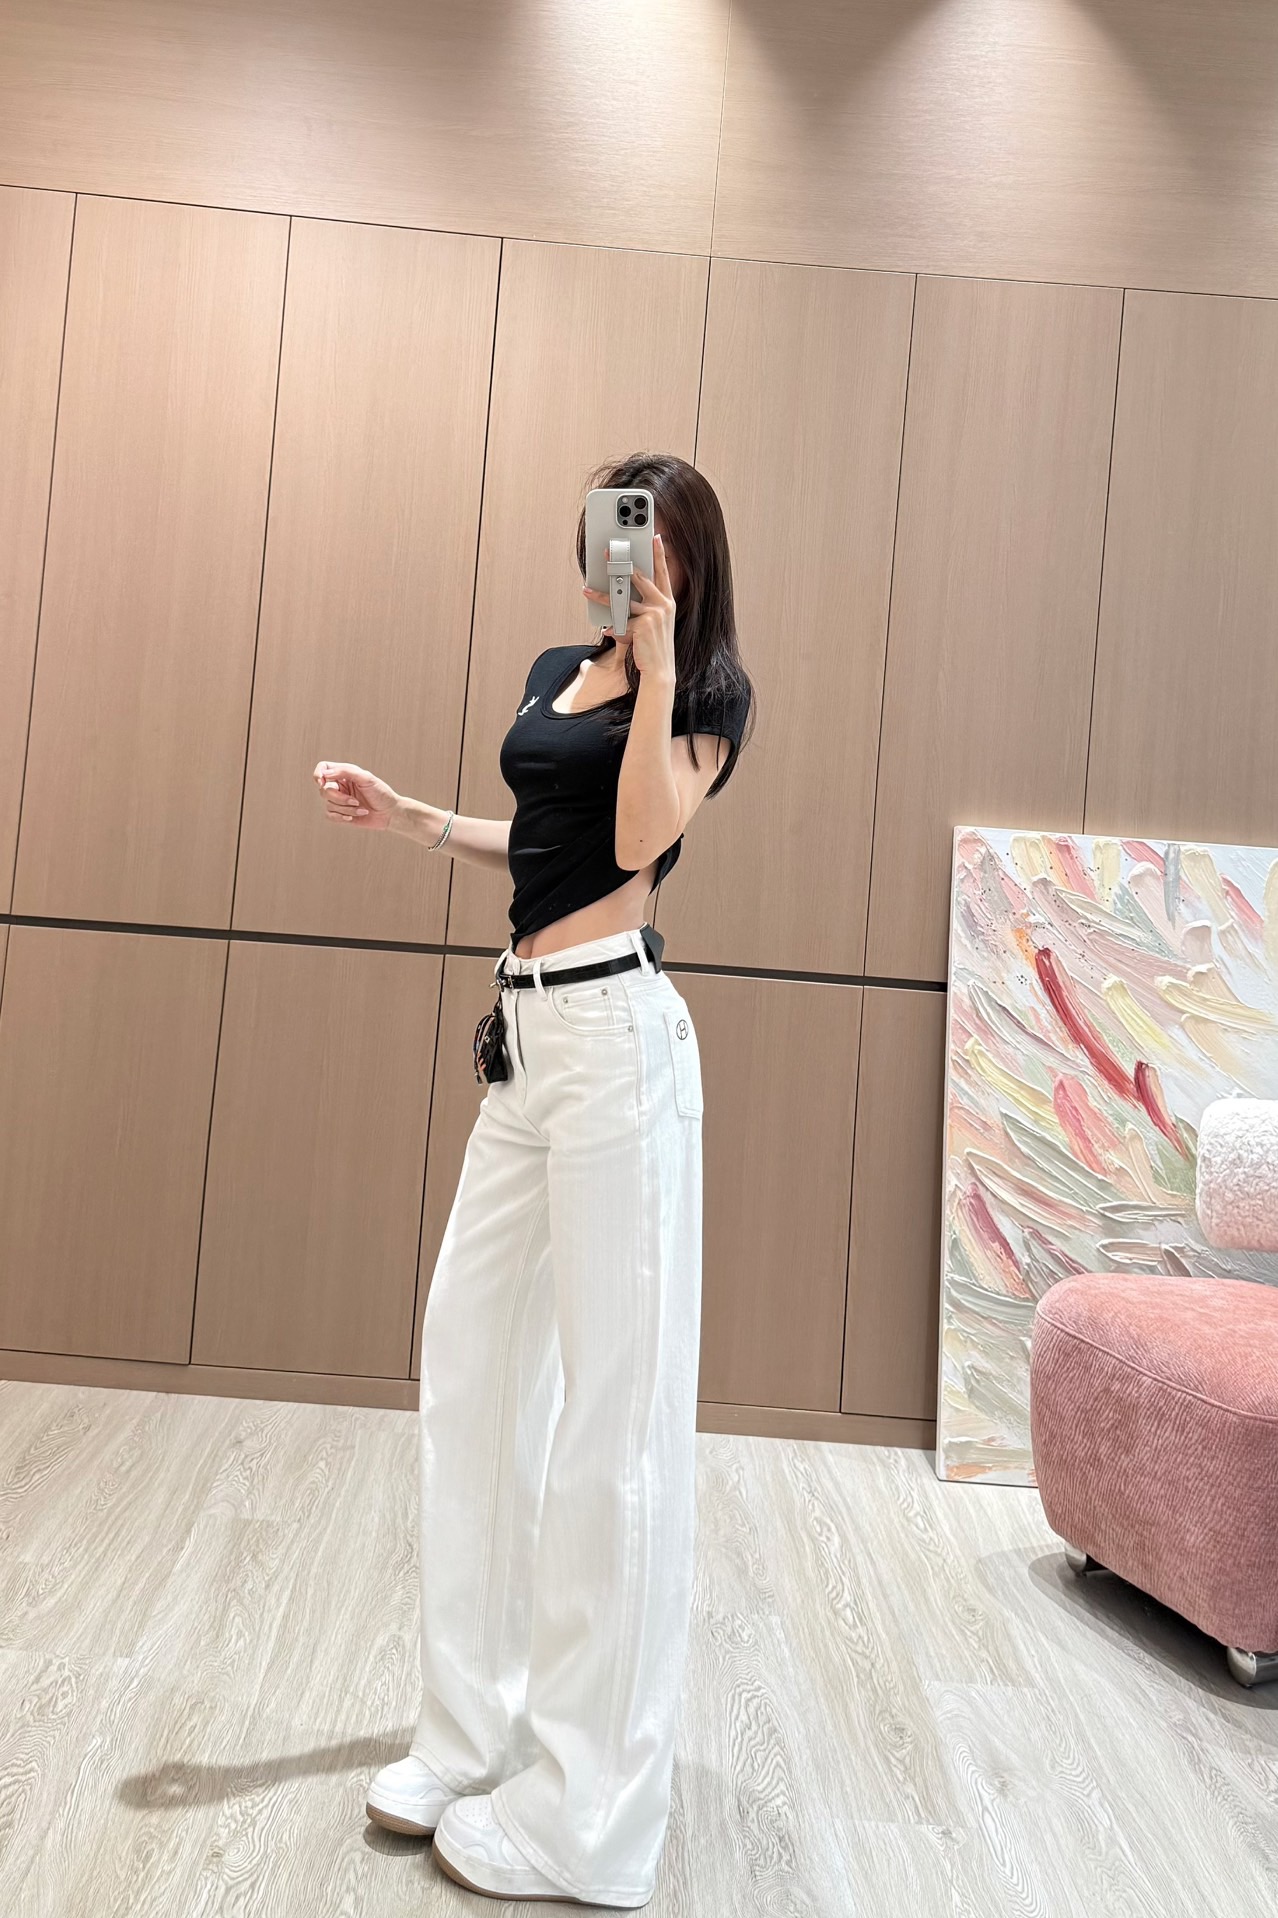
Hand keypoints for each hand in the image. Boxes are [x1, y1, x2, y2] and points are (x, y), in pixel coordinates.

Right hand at [312, 761, 399, 828]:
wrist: (390, 813)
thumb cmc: (381, 793)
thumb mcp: (366, 778)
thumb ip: (346, 772)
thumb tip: (326, 773)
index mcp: (344, 774)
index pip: (323, 768)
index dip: (318, 774)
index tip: (322, 781)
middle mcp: (339, 785)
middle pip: (324, 790)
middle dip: (340, 798)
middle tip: (356, 801)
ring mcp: (339, 800)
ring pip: (328, 804)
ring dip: (346, 809)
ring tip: (362, 809)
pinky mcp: (340, 814)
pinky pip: (329, 815)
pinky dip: (341, 817)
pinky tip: (353, 817)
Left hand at [582, 533, 676, 685]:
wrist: (660, 670)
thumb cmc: (653, 647)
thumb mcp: (652, 623)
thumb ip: (641, 607)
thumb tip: (619, 595)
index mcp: (667, 602)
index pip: (663, 573)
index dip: (659, 554)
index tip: (655, 537)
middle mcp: (663, 604)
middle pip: (639, 577)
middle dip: (621, 564)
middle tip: (608, 553)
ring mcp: (654, 613)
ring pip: (621, 599)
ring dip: (602, 596)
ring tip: (587, 591)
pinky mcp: (643, 624)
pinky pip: (620, 622)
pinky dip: (612, 629)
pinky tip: (608, 633)